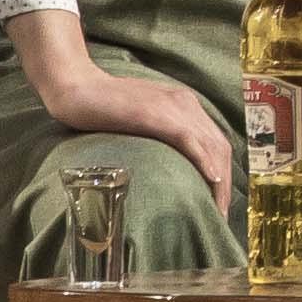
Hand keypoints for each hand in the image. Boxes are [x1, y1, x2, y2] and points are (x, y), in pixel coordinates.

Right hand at [40, 56, 237, 214]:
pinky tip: (211, 180)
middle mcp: (186, 104)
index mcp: (184, 104)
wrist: (77, 87)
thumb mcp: (142, 120)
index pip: (216, 142)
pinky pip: (189, 139)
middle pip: (220, 147)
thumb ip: (160, 134)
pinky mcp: (157, 114)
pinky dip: (204, 160)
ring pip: (210, 145)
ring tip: (217, 209)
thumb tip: (169, 165)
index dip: (223, 172)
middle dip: (225, 184)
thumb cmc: (104, 106)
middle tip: (221, 215)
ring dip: (219, 180)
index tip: (219, 202)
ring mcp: (173, 106)